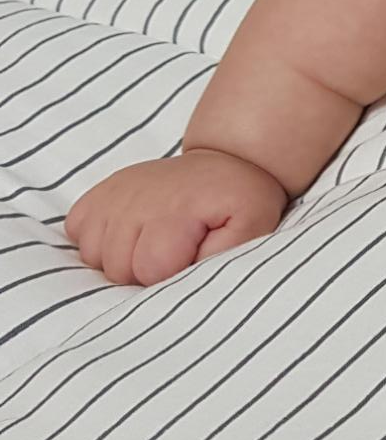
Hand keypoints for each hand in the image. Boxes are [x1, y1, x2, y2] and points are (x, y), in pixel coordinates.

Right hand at [64, 149, 288, 286]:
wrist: (223, 164)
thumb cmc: (238, 199)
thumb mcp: (254, 223)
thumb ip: (228, 252)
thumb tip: (193, 274)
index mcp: (174, 211)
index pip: (149, 271)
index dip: (172, 275)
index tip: (191, 257)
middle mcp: (135, 200)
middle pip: (117, 269)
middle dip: (145, 271)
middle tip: (174, 251)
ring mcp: (113, 194)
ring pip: (92, 255)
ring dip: (120, 258)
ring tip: (153, 243)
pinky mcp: (99, 193)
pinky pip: (77, 231)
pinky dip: (97, 239)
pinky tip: (129, 233)